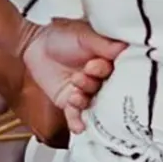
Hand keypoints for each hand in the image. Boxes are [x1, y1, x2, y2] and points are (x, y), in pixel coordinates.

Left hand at [20, 18, 126, 134]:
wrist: (38, 43)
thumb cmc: (63, 35)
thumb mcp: (84, 35)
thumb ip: (103, 44)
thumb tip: (124, 47)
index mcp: (108, 62)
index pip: (116, 74)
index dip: (104, 71)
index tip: (93, 65)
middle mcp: (100, 80)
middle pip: (106, 92)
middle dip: (93, 86)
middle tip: (81, 76)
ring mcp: (86, 93)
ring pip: (91, 103)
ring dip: (83, 100)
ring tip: (74, 93)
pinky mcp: (70, 104)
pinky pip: (76, 117)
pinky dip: (77, 122)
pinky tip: (78, 126)